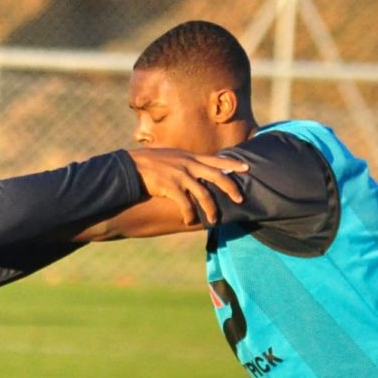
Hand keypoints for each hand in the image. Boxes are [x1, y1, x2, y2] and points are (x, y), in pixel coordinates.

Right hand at [127, 147, 244, 225]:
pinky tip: (189, 221)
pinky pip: (185, 204)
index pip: (217, 159)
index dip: (233, 164)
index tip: (247, 168)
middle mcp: (188, 164)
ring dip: (211, 209)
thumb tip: (195, 168)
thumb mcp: (171, 157)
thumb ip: (185, 161)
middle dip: (231, 188)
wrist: (131, 166)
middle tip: (240, 199)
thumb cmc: (150, 163)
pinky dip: (190, 214)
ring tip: (214, 220)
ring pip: (204, 194)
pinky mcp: (170, 186)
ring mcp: (180, 175)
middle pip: (217, 176)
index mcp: (190, 157)